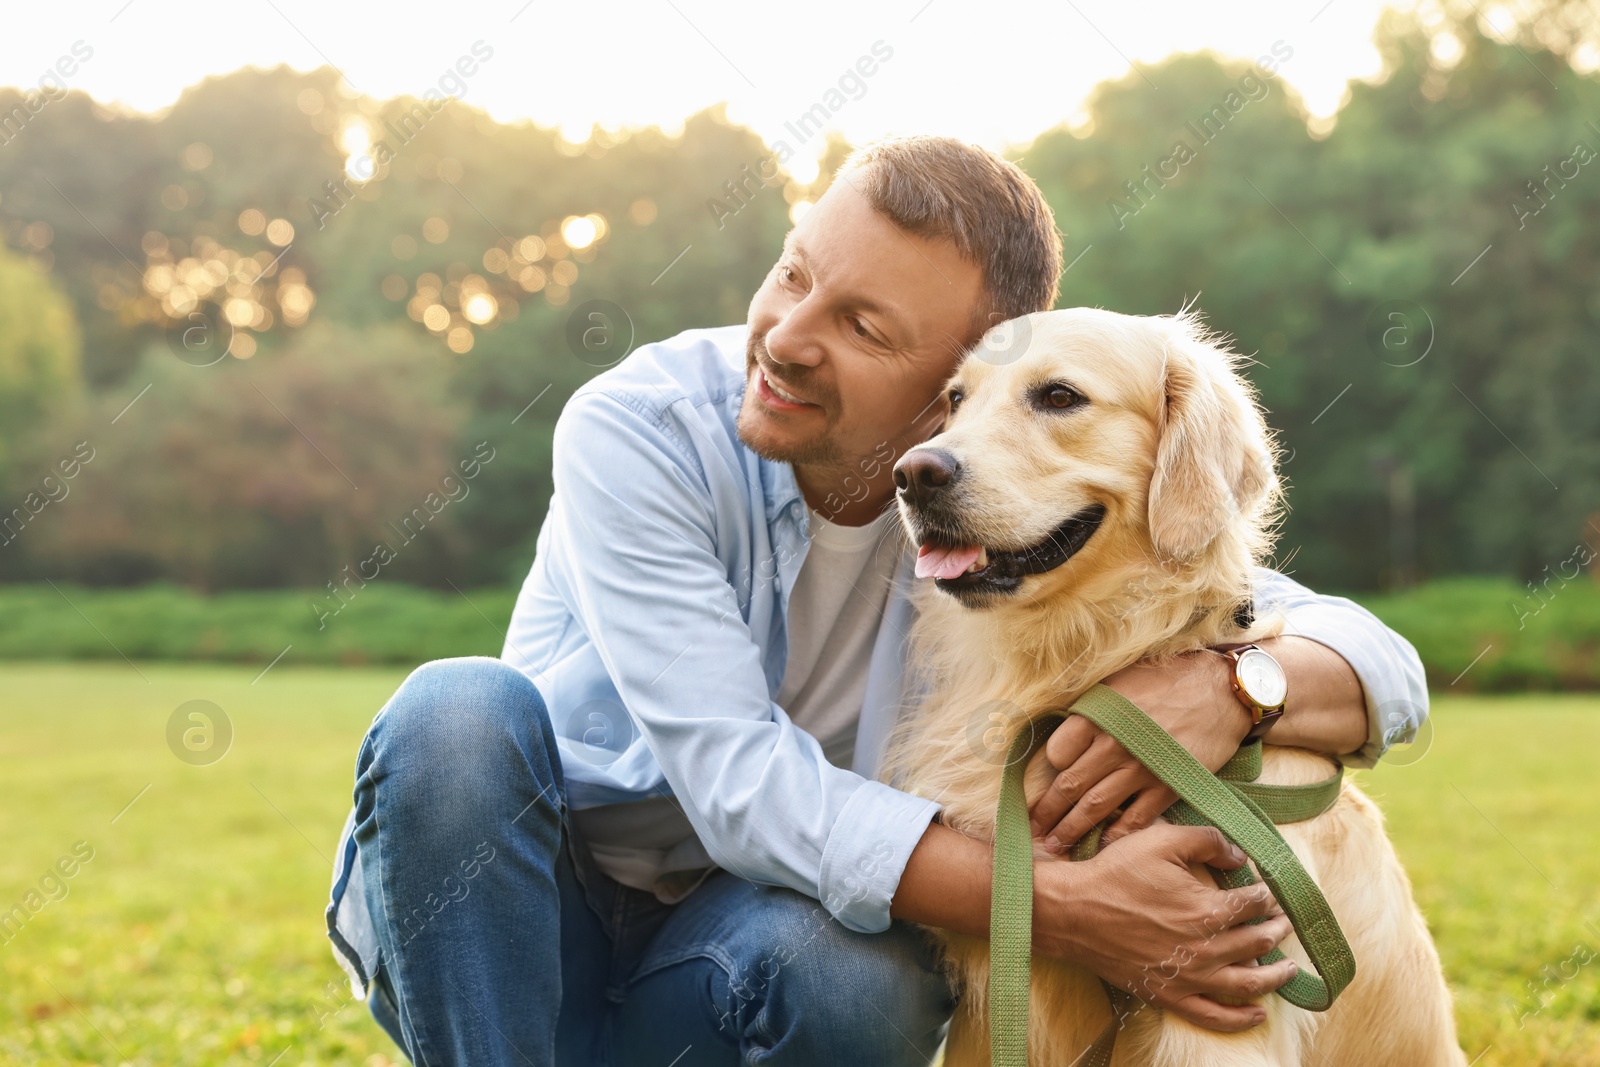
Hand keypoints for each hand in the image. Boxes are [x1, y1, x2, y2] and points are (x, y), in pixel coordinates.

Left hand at [1029, 651, 1251, 850]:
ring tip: (1055, 846)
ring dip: (1072, 829)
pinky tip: (1103, 845)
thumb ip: (1092, 709)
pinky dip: (1117, 835)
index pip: (1057, 752)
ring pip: (1096, 807)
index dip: (1049, 769)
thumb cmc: (1167, 680)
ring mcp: (1141, 768)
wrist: (1222, 690)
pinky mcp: (1167, 785)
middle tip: (1032, 831)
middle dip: (1048, 812)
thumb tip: (1065, 733)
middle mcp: (1114, 744)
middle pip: (1070, 785)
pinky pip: (1135, 818)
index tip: (1045, 783)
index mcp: (1098, 716)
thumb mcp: (1119, 682)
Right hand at [1034, 823, 1296, 1030]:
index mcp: (1207, 908)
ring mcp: (1189, 977)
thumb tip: (1240, 855)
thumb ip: (1207, 841)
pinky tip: (1258, 1013)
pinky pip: (1215, 1016)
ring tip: (1290, 969)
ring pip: (1248, 983)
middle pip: (1258, 941)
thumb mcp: (1161, 840)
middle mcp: (1206, 948)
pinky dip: (1242, 1018)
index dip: (1266, 895)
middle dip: (1276, 929)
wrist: (1072, 911)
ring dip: (1276, 976)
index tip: (1268, 891)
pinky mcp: (1170, 995)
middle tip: (1283, 922)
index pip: (1253, 903)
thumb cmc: (1115, 873)